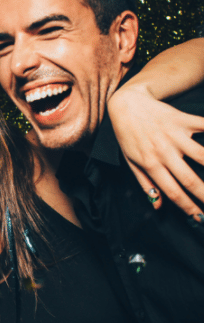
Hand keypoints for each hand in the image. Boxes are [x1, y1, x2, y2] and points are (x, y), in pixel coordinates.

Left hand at [109, 85, 203, 217]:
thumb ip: (146, 184)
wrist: (126, 105)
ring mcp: (175, 135)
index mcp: (150, 164)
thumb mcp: (131, 162)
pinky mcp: (184, 120)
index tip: (201, 218)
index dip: (188, 207)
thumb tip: (159, 206)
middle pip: (190, 179)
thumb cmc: (128, 136)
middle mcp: (163, 151)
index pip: (172, 192)